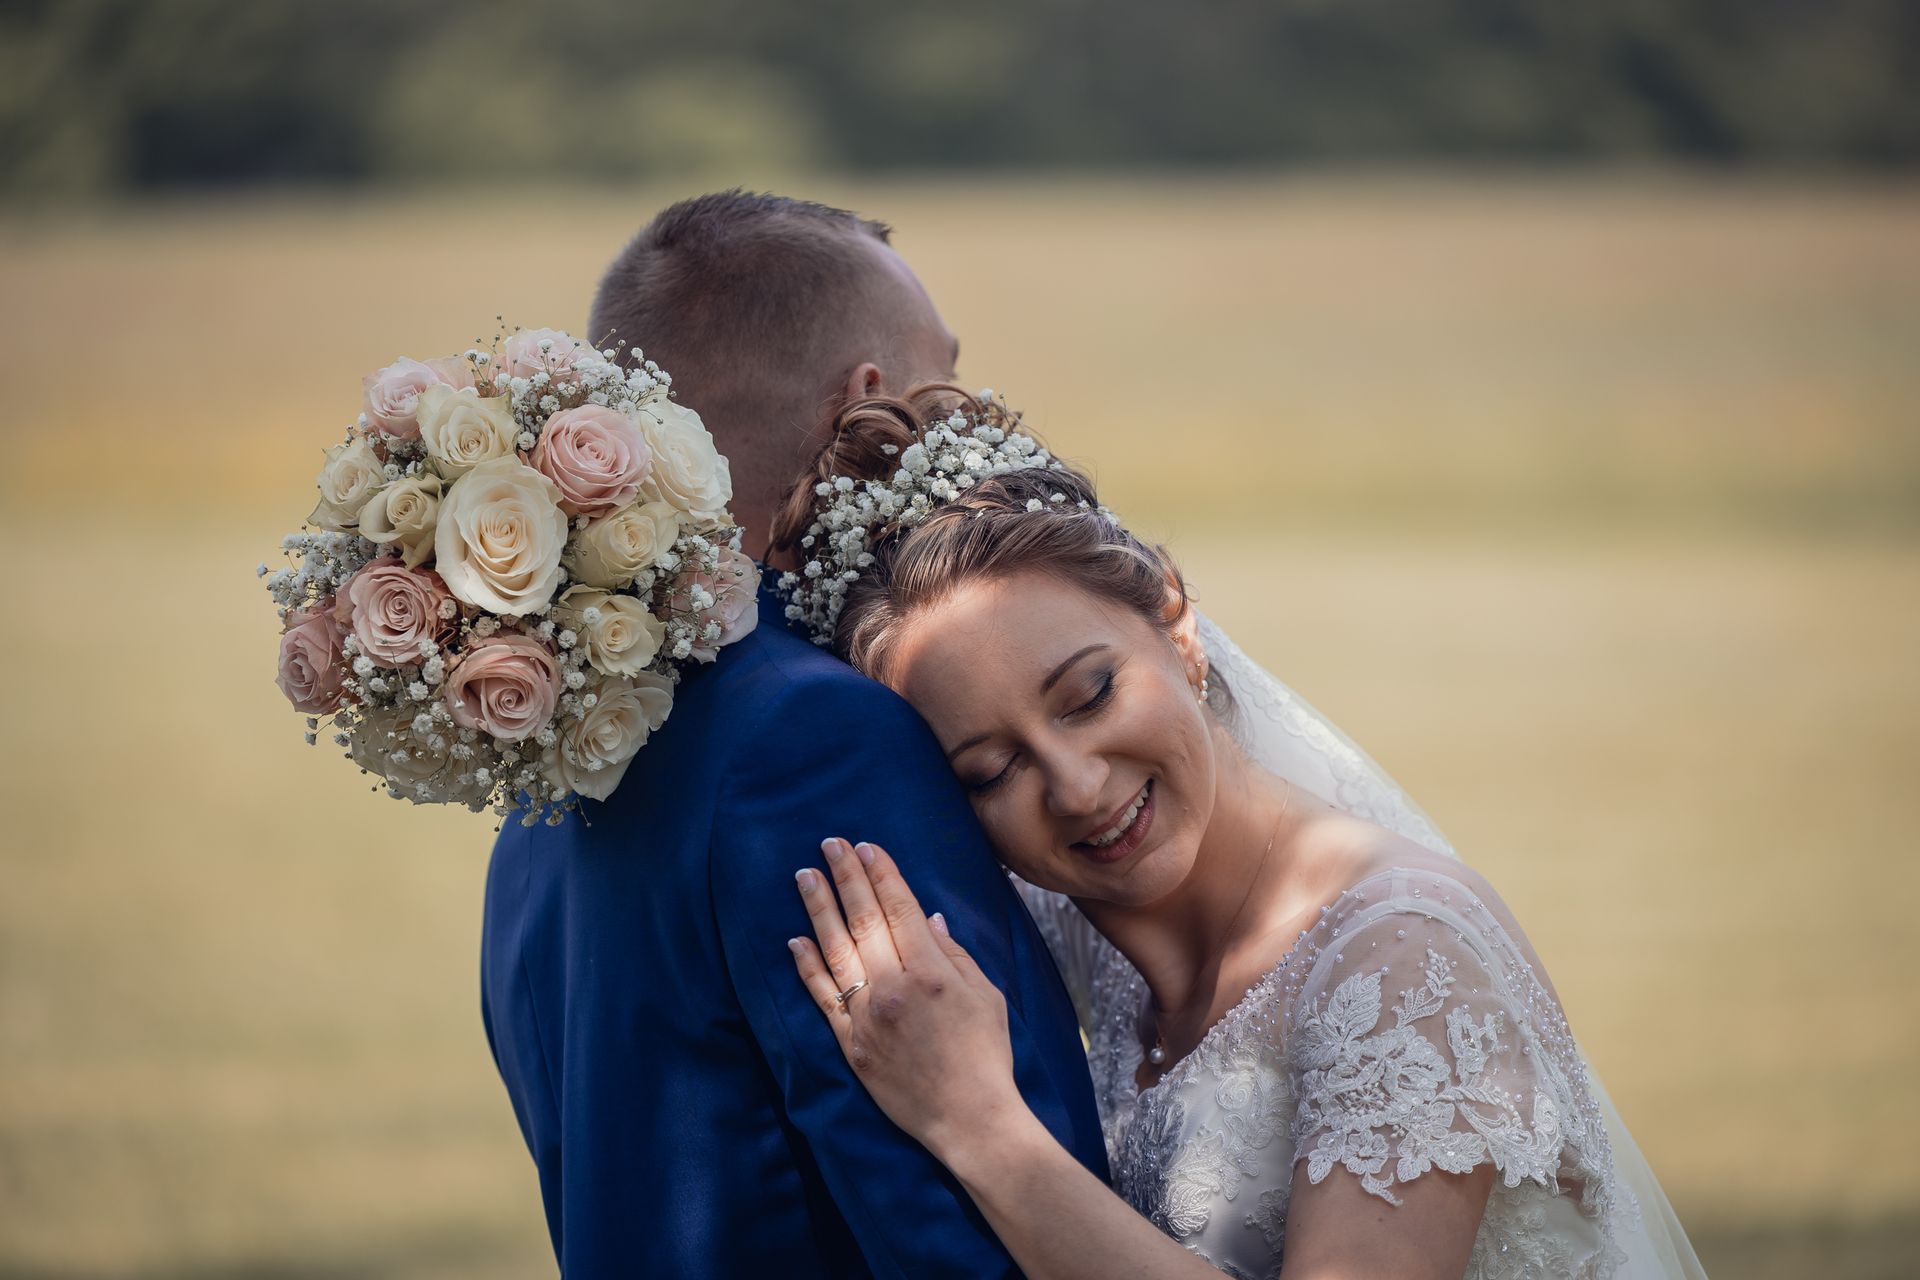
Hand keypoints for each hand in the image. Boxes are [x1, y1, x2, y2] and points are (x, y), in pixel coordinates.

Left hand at [790, 837, 1025, 1163]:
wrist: (969, 1118)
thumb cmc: (986, 1054)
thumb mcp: (986, 996)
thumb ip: (954, 954)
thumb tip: (927, 917)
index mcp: (932, 973)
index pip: (899, 909)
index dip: (881, 875)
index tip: (865, 847)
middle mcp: (895, 989)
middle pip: (864, 920)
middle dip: (845, 877)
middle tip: (829, 844)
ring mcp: (868, 1017)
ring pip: (835, 951)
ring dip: (818, 909)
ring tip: (805, 876)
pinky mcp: (851, 1045)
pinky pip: (822, 998)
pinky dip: (807, 966)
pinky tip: (795, 939)